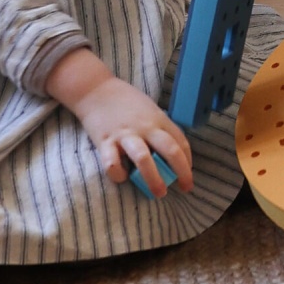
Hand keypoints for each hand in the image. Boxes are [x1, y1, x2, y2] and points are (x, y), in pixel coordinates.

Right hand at [46, 48, 193, 194]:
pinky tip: (122, 177)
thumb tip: (171, 154)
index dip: (188, 162)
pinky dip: (118, 174)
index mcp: (159, 119)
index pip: (181, 142)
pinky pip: (112, 163)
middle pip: (170, 150)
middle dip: (181, 171)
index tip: (188, 176)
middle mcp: (145, 127)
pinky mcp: (105, 141)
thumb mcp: (150, 111)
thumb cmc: (126, 102)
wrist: (96, 90)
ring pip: (144, 158)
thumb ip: (159, 129)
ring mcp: (125, 134)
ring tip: (159, 193)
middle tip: (185, 188)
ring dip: (154, 178)